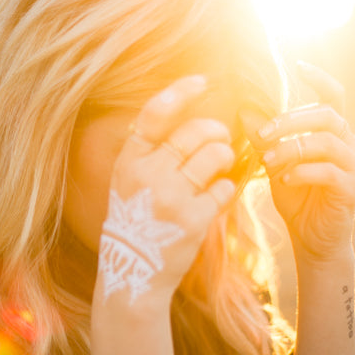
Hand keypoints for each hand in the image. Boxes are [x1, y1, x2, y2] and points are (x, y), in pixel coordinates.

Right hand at [98, 75, 235, 305]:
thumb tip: (197, 123)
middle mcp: (148, 175)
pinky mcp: (193, 220)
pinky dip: (226, 188)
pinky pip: (225, 188)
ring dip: (225, 157)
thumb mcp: (128, 183)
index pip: (154, 114)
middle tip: (221, 140)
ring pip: (216, 155)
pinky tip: (216, 196)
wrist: (133, 273)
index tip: (202, 80)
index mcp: (129, 162)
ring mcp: (170, 198)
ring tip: (219, 167)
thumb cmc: (136, 222)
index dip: (180, 92)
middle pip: (196, 132)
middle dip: (216, 132)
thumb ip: (152, 153)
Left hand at [240, 62, 354, 263]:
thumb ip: (264, 139)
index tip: (298, 65)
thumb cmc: (296, 197)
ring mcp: (354, 165)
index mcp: (331, 132)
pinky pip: (330, 171)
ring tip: (268, 161)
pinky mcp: (351, 189)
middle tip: (263, 134)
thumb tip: (244, 109)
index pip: (334, 96)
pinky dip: (303, 171)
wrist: (312, 239)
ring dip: (292, 148)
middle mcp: (348, 143)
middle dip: (290, 120)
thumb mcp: (274, 164)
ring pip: (327, 141)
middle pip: (326, 115)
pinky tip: (284, 180)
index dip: (320, 78)